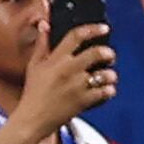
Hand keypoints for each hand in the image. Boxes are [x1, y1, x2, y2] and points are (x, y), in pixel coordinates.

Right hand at [16, 21, 119, 136]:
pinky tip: (105, 91)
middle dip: (108, 53)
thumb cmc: (33, 92)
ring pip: (106, 74)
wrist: (32, 119)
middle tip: (109, 56)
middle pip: (97, 53)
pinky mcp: (83, 101)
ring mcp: (77, 86)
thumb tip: (44, 24)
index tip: (104, 28)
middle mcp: (67, 69)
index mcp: (56, 59)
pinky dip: (109, 91)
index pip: (76, 36)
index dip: (93, 29)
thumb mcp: (34, 65)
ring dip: (111, 75)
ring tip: (108, 77)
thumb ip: (42, 44)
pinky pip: (106, 92)